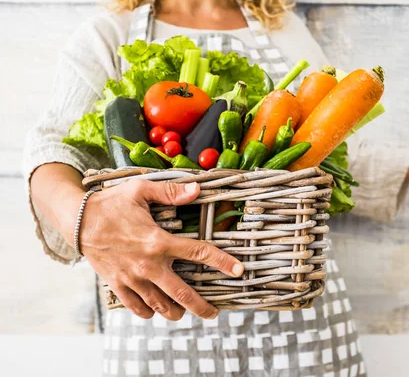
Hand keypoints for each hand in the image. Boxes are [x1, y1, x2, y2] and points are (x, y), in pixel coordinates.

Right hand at [76, 180, 243, 320]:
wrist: (76, 220)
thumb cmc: (111, 203)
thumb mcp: (141, 190)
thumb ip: (171, 192)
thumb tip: (198, 189)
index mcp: (158, 241)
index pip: (198, 253)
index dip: (222, 262)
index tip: (238, 271)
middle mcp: (148, 264)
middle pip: (182, 293)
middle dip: (202, 307)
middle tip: (214, 313)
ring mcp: (132, 278)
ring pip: (160, 305)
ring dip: (176, 312)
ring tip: (185, 313)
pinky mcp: (117, 285)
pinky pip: (136, 307)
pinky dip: (148, 312)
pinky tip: (156, 310)